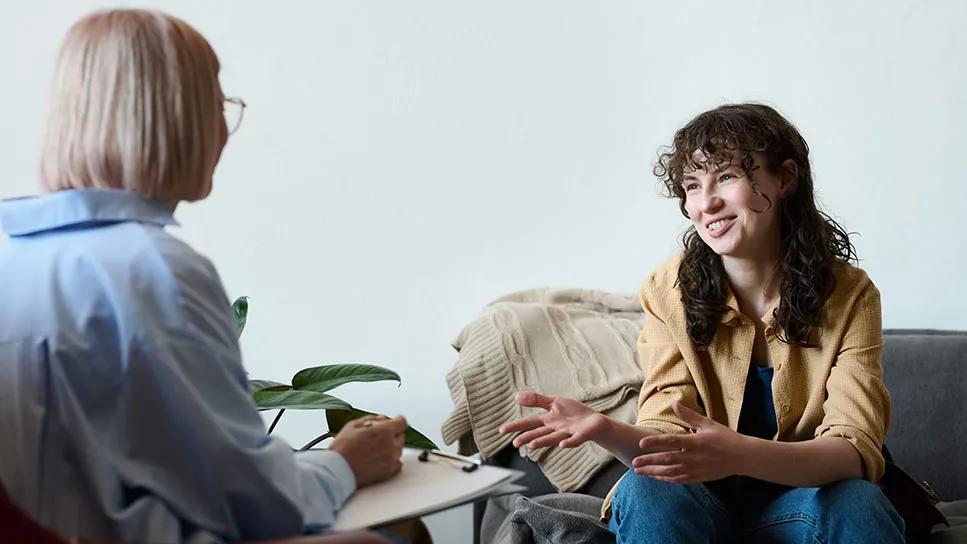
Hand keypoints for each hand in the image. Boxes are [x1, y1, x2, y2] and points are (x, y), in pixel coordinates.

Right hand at [330, 415, 406, 486]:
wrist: (338, 470)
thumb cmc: (343, 449)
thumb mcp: (354, 425)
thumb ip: (372, 419)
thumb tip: (382, 419)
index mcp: (384, 432)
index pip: (402, 422)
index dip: (397, 420)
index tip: (394, 421)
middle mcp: (391, 445)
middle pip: (401, 436)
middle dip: (392, 434)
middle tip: (378, 436)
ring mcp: (391, 460)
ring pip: (399, 449)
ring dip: (391, 447)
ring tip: (375, 449)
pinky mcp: (388, 472)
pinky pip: (397, 463)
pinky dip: (392, 460)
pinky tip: (381, 459)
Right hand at [498, 391, 605, 449]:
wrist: (595, 422)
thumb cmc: (574, 414)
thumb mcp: (554, 403)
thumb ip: (536, 400)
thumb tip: (516, 396)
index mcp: (548, 420)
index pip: (529, 423)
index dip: (515, 427)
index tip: (501, 431)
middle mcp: (555, 429)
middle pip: (539, 433)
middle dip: (527, 438)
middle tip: (515, 444)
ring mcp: (568, 433)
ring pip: (553, 438)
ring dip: (543, 441)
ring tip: (532, 445)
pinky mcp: (582, 435)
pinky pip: (574, 439)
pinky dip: (569, 442)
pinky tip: (562, 445)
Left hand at [631, 400, 748, 483]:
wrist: (743, 458)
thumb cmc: (725, 438)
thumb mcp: (708, 423)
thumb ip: (689, 415)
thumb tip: (673, 402)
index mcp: (695, 442)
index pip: (671, 441)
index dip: (655, 442)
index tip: (641, 444)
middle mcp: (693, 457)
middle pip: (667, 460)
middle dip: (649, 461)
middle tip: (634, 463)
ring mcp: (695, 469)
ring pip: (670, 472)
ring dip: (653, 472)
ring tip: (639, 471)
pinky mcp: (698, 478)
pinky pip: (678, 480)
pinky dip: (665, 479)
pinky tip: (655, 477)